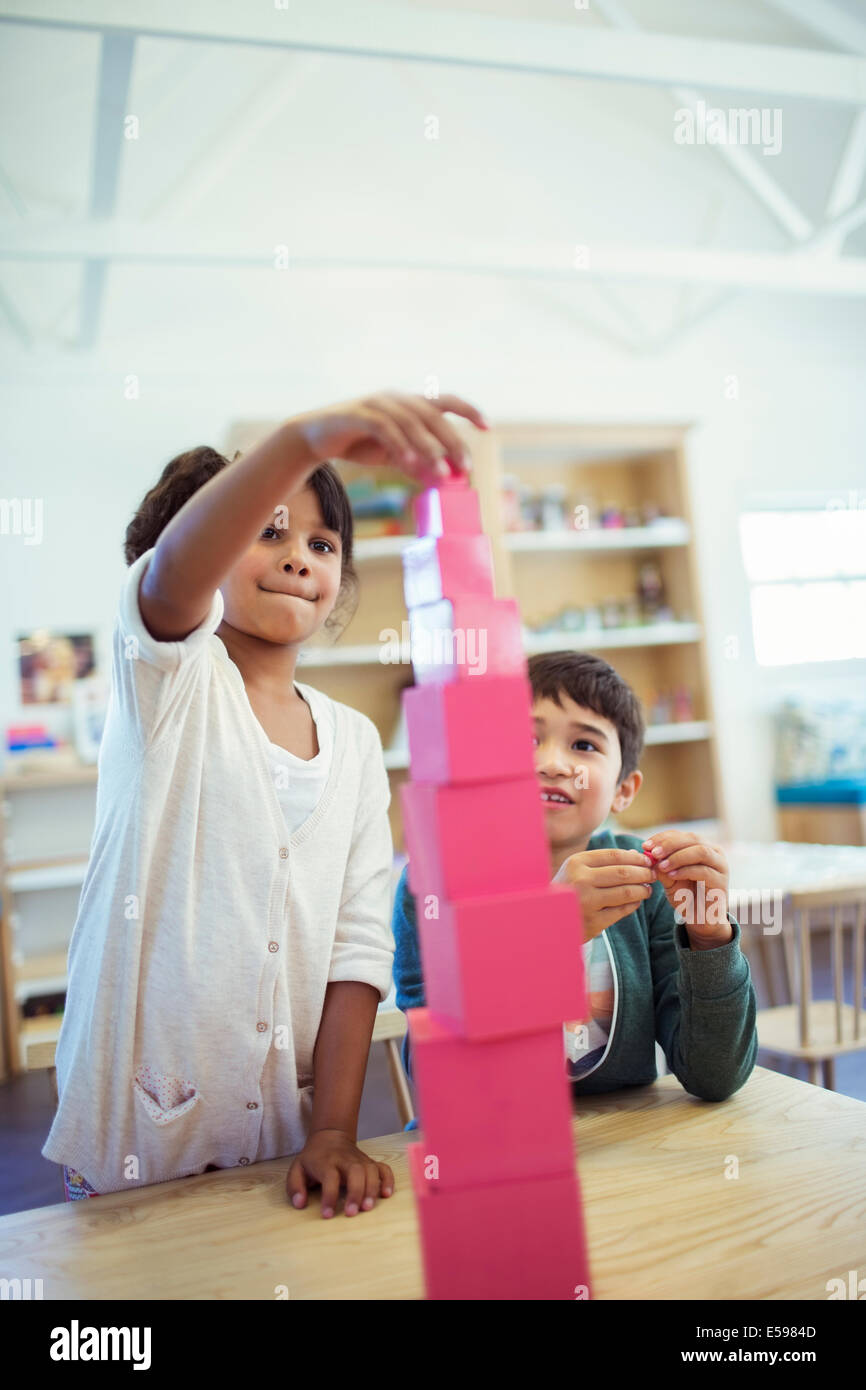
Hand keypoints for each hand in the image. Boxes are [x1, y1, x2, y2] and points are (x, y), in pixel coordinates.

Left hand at [285, 1128, 394, 1217]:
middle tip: (352, 1213)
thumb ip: (295, 1187)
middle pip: (355, 1172)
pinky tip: (386, 1195)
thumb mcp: (297, 1169)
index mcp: (326, 1161)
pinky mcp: (370, 1162)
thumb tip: (300, 1204)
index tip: (327, 1215)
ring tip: (368, 1208)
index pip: (330, 1177)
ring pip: (371, 1170)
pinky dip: (387, 1180)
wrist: (330, 1136)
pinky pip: (383, 1168)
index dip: (329, 1197)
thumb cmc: (313, 1158)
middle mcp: (345, 1160)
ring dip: (372, 1189)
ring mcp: (360, 1160)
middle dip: (355, 1193)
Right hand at [292, 390, 487, 483]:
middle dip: (452, 441)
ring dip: (429, 449)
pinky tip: (409, 464)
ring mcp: (376, 404)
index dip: (468, 410)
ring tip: (441, 474)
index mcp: (408, 403)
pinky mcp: (358, 414)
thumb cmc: (359, 443)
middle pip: (432, 414)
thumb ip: (417, 463)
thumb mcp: (394, 455)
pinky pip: (385, 429)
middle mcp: (395, 399)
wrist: (315, 437)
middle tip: (466, 466)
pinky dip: (400, 446)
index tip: (487, 427)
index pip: (444, 401)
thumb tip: (442, 480)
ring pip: (411, 422)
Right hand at [554, 848, 656, 942]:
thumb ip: (604, 861)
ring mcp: (587, 902)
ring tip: (647, 889)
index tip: (647, 861)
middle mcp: (581, 880)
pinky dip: (634, 904)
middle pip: (623, 873)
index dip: (636, 858)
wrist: (548, 918)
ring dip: (642, 890)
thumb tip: (636, 855)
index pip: (614, 855)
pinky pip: (622, 910)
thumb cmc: (567, 890)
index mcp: (577, 863)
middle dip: (644, 873)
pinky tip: (636, 901)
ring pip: (626, 892)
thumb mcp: (577, 869)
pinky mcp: (594, 922)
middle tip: (653, 875)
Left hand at [642, 831, 730, 946]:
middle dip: (670, 844)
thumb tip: (646, 853)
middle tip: (653, 853)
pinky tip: (672, 875)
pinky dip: (685, 871)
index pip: (682, 835)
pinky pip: (704, 870)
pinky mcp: (722, 881)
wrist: (701, 919)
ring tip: (662, 865)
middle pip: (692, 838)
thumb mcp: (669, 879)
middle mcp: (714, 852)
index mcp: (702, 846)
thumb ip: (660, 866)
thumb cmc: (685, 896)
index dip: (663, 837)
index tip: (645, 845)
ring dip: (678, 856)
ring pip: (700, 851)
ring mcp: (720, 866)